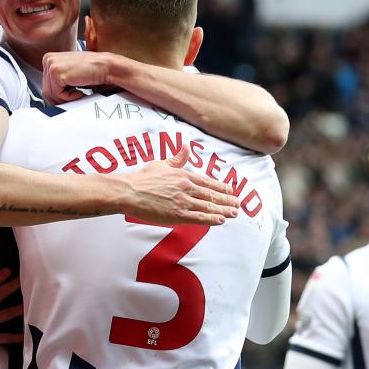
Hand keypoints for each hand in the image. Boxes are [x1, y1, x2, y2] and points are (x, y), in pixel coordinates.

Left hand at [42, 51, 114, 103]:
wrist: (105, 67)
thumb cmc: (91, 71)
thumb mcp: (68, 73)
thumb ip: (57, 81)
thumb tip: (49, 98)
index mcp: (49, 58)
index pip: (45, 84)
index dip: (58, 94)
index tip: (69, 93)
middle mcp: (47, 59)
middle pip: (46, 90)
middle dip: (60, 98)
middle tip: (74, 96)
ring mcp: (51, 65)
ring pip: (50, 94)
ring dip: (65, 99)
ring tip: (78, 92)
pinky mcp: (56, 73)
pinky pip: (57, 94)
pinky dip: (69, 97)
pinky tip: (80, 90)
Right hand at [122, 145, 239, 225]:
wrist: (130, 191)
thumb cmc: (143, 178)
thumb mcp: (161, 164)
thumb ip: (177, 158)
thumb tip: (186, 148)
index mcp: (183, 175)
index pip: (208, 181)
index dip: (221, 187)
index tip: (231, 190)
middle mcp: (187, 188)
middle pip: (212, 195)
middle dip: (227, 199)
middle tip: (238, 203)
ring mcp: (183, 202)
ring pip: (208, 206)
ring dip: (224, 210)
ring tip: (234, 212)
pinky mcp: (177, 215)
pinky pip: (199, 218)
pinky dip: (212, 219)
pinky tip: (221, 220)